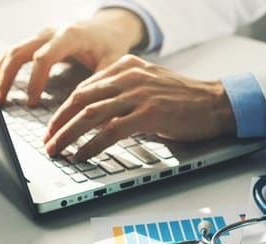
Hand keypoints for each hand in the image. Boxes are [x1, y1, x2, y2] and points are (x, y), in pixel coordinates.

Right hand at [0, 8, 144, 105]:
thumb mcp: (113, 62)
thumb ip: (102, 83)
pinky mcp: (36, 41)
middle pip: (19, 52)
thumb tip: (95, 111)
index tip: (32, 103)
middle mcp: (50, 32)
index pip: (44, 58)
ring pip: (11, 51)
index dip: (36, 81)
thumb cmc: (110, 45)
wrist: (108, 28)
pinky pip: (14, 52)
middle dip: (6, 77)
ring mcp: (41, 35)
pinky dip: (2, 67)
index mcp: (70, 36)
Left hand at [43, 55, 236, 160]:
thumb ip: (125, 94)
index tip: (54, 126)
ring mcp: (139, 94)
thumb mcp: (151, 87)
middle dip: (59, 122)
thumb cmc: (187, 100)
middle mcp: (129, 77)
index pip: (86, 88)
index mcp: (127, 67)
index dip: (65, 109)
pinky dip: (93, 144)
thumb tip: (99, 117)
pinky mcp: (149, 114)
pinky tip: (83, 154)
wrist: (217, 104)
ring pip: (91, 114)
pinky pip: (111, 130)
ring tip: (58, 150)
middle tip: (48, 141)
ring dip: (69, 135)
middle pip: (82, 99)